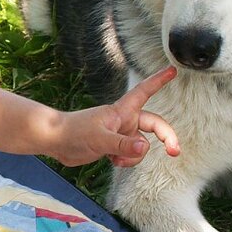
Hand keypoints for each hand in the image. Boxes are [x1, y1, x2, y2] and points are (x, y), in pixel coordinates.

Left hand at [53, 66, 180, 166]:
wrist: (56, 142)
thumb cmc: (74, 132)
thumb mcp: (100, 139)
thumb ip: (123, 145)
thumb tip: (145, 147)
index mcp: (122, 111)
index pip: (144, 92)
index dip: (158, 81)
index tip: (172, 71)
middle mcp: (124, 120)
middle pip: (153, 126)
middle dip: (166, 138)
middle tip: (175, 152)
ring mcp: (120, 133)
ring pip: (141, 145)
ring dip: (134, 156)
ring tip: (116, 158)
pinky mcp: (114, 145)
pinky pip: (130, 154)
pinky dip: (126, 160)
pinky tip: (112, 160)